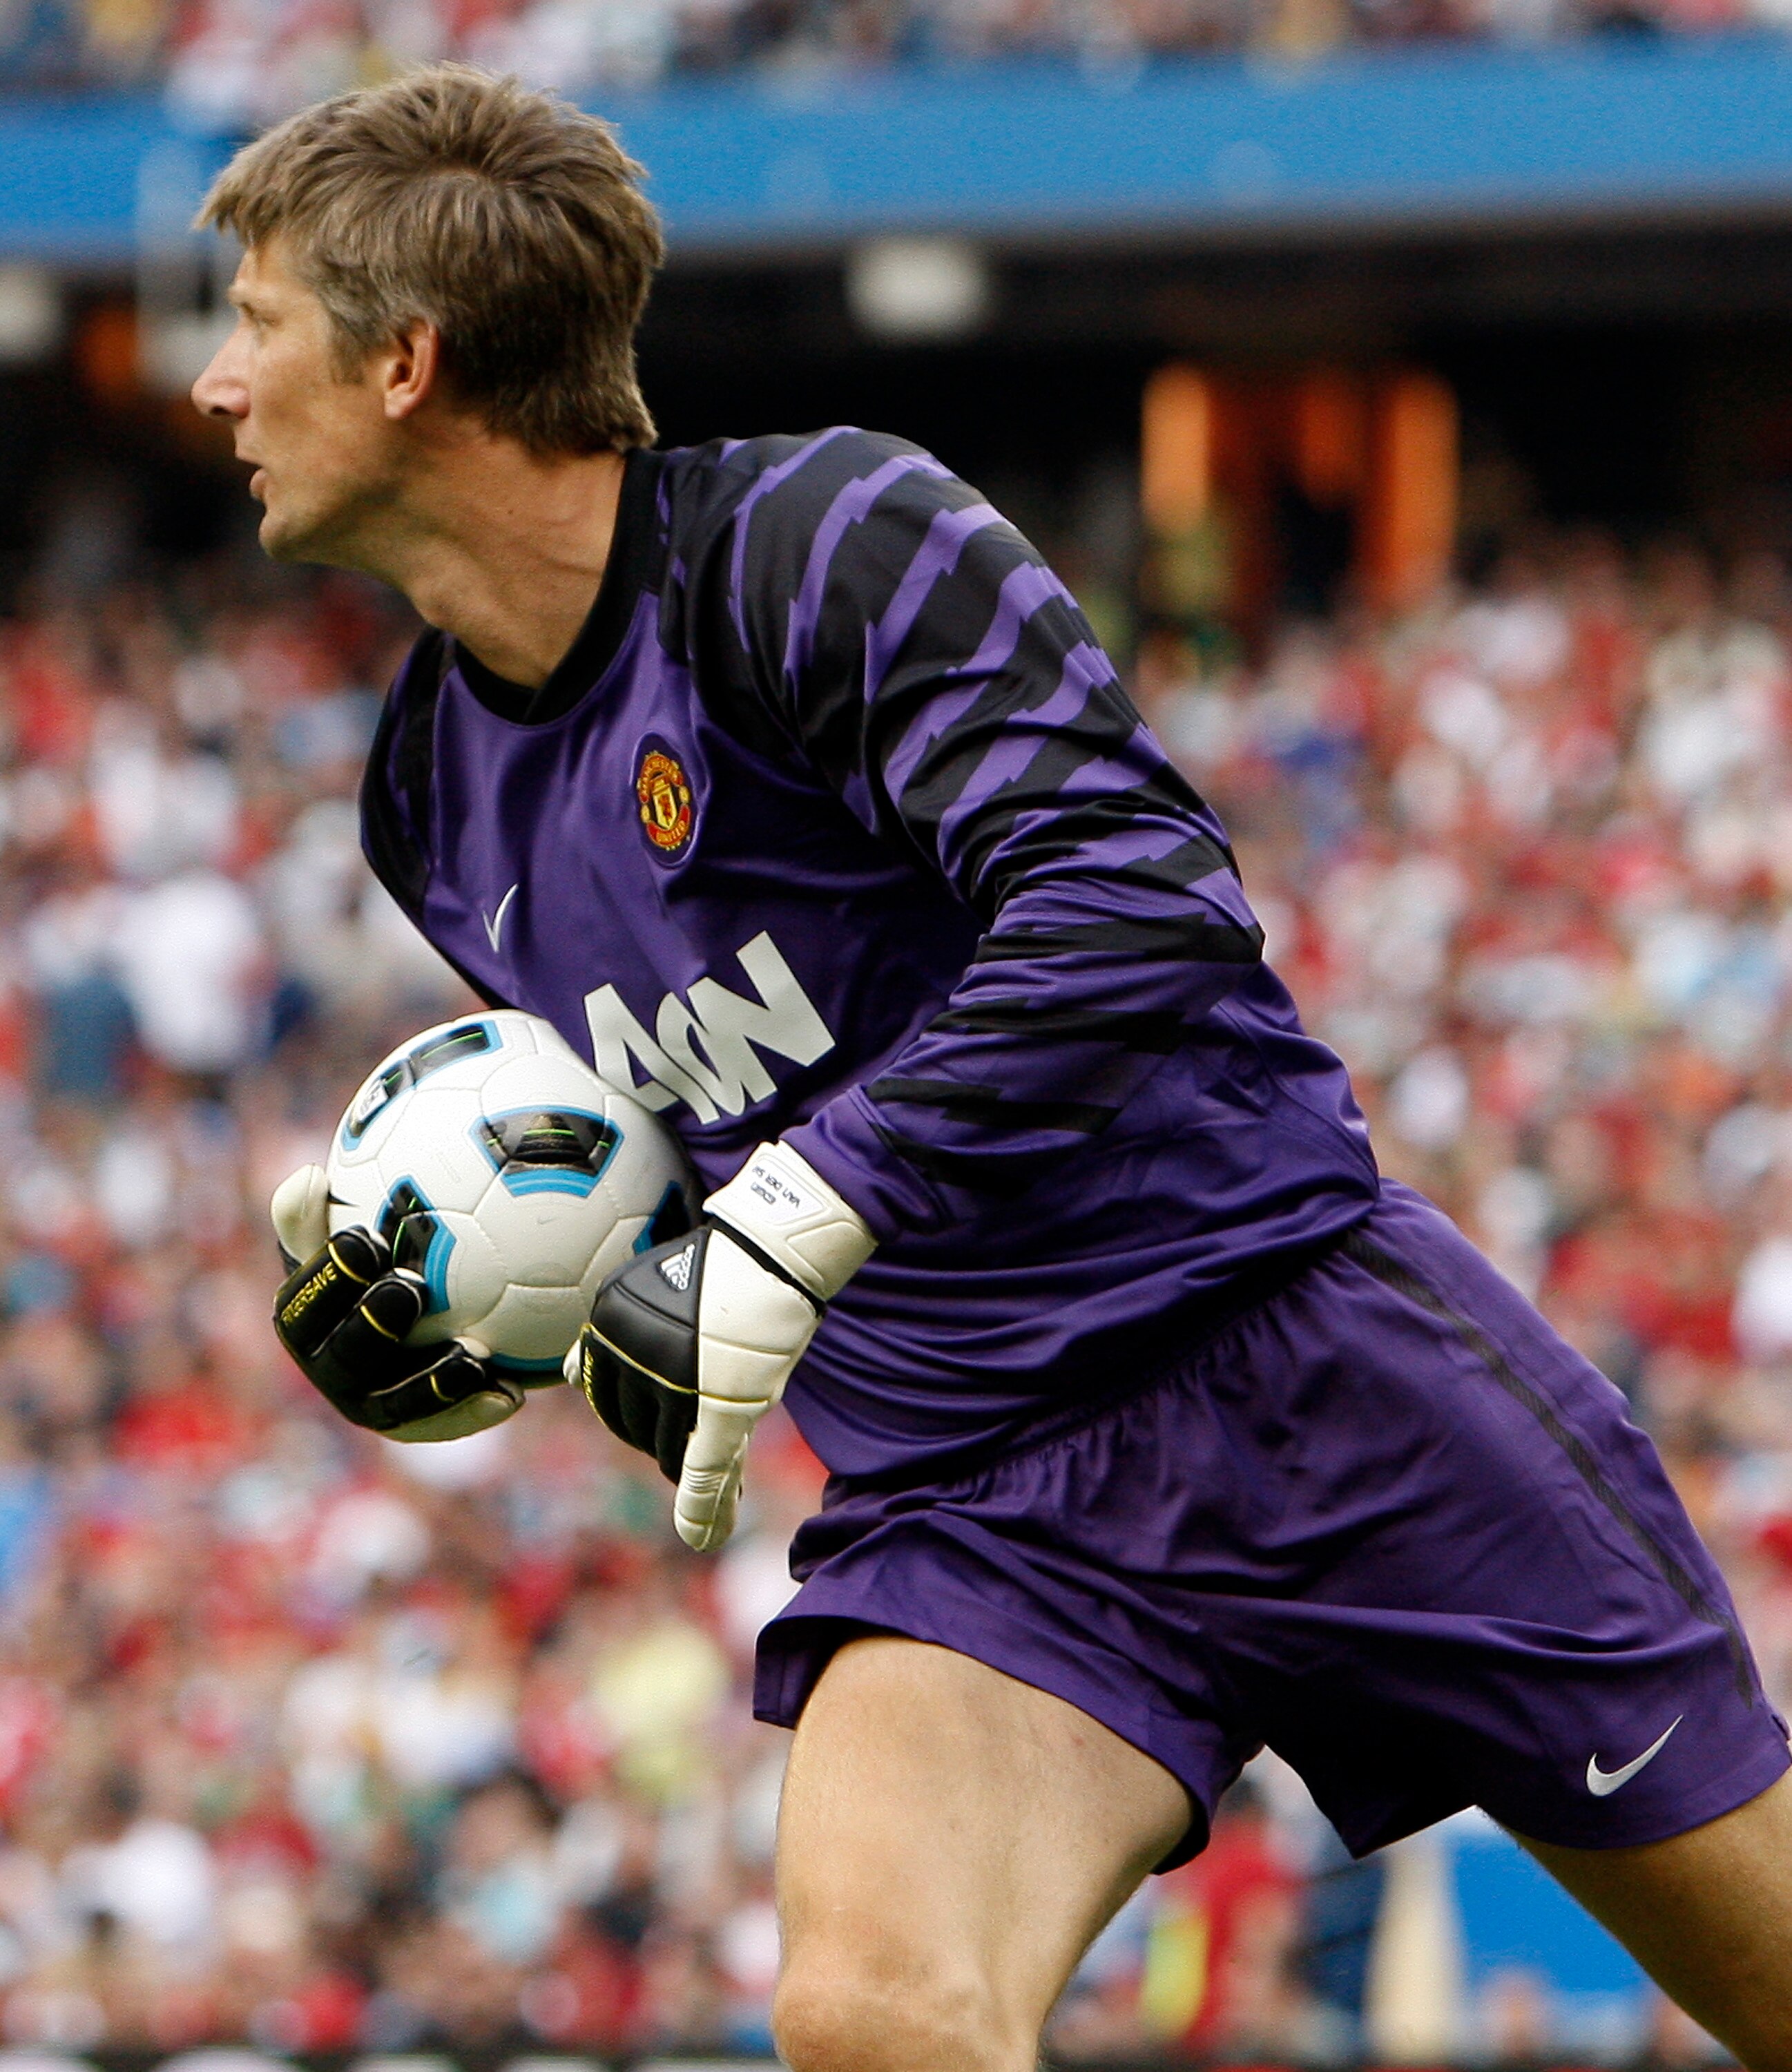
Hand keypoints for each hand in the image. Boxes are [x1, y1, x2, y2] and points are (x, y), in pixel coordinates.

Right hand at [270, 1163, 522, 1441]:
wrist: (421, 1303)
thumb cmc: (376, 1249)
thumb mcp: (345, 1224)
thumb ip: (318, 1208)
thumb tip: (306, 1178)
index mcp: (303, 1323)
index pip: (301, 1307)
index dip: (327, 1277)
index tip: (364, 1238)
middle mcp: (332, 1371)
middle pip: (344, 1360)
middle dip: (371, 1326)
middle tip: (409, 1288)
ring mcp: (376, 1404)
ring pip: (398, 1407)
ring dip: (433, 1383)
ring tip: (474, 1354)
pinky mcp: (422, 1424)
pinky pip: (448, 1423)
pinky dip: (476, 1409)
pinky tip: (513, 1390)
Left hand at [566, 1143, 874, 1549]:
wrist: (770, 1251)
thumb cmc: (711, 1268)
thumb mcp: (640, 1291)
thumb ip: (607, 1340)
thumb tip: (567, 1375)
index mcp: (606, 1328)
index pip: (604, 1396)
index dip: (635, 1412)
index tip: (663, 1413)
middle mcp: (632, 1356)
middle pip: (636, 1430)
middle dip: (664, 1439)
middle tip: (698, 1434)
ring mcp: (677, 1383)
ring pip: (671, 1454)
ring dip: (688, 1476)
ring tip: (713, 1490)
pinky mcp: (724, 1404)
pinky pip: (704, 1469)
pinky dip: (704, 1508)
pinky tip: (701, 1538)